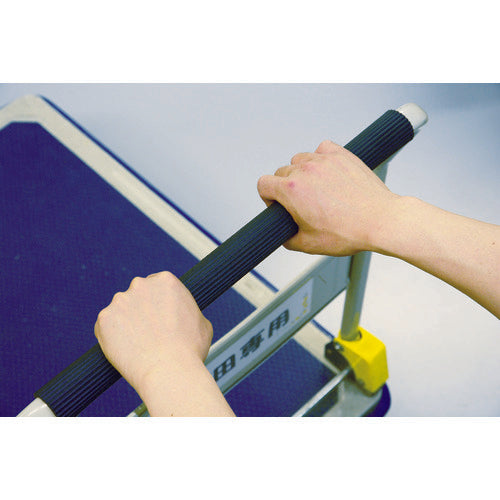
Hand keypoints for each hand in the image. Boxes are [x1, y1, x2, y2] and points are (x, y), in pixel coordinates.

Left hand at [94, 271, 212, 396]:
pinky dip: (112, 337)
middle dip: (140, 310)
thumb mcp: (202, 322)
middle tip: (148, 332)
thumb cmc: (189, 350)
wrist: (169, 371)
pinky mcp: (104, 318)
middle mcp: (141, 284)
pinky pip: (105, 327)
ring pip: (120, 311)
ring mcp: (120, 300)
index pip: (155, 285)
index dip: (157, 303)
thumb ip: (187, 311)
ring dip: (126, 323)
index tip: (158, 316)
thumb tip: (183, 315)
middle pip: (137, 294)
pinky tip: (126, 350)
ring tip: (138, 345)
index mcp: (166, 280)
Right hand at [257, 140, 400, 255]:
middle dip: (287, 187)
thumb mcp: (308, 245)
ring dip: (303, 172)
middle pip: (281, 172)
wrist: (380, 221)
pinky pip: (322, 148)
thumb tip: (284, 234)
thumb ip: (287, 238)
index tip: (279, 204)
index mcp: (292, 191)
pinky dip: (321, 158)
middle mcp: (305, 170)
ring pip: (300, 159)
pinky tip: (328, 173)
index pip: (263, 184)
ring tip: (317, 189)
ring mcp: (324, 160)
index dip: (268, 197)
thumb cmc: (349, 232)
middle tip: (303, 202)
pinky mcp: (341, 155)